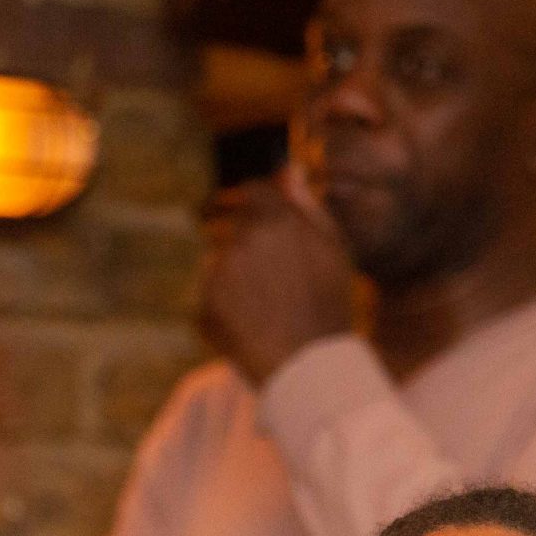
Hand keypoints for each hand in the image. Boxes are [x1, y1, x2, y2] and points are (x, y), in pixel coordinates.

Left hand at [198, 169, 356, 385]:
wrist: (310, 366)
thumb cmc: (329, 306)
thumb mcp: (332, 250)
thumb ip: (307, 206)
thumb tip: (288, 170)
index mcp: (275, 218)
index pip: (253, 191)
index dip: (258, 207)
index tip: (265, 225)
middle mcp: (241, 238)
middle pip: (229, 223)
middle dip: (244, 243)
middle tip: (270, 280)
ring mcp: (218, 270)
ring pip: (218, 258)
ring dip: (233, 275)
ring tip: (265, 307)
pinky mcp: (203, 302)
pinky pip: (209, 294)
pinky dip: (223, 307)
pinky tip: (251, 325)